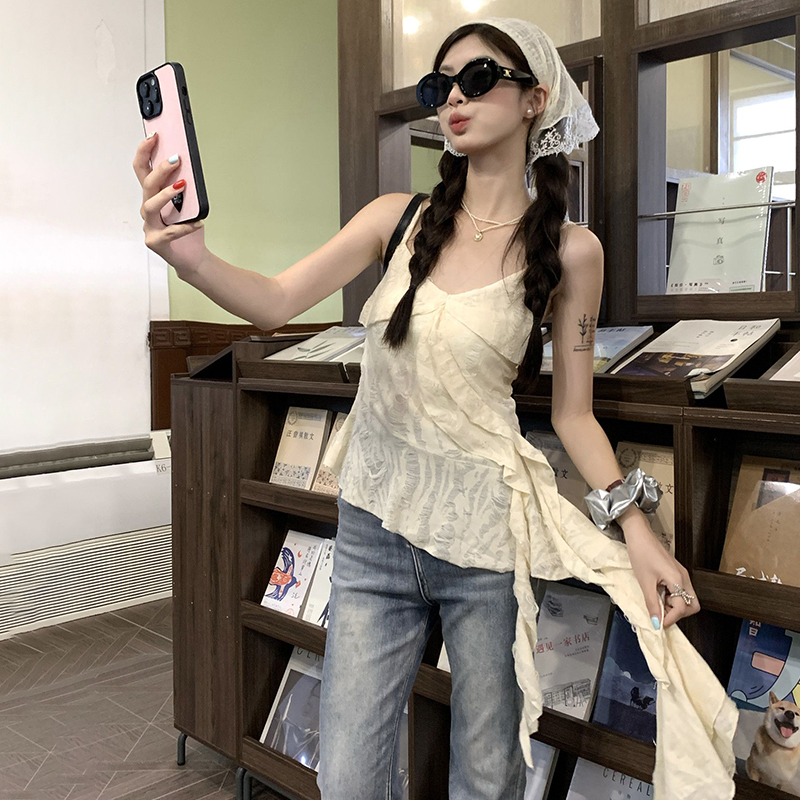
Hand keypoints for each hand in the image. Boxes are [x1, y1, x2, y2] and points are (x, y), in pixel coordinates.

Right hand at [132, 132, 207, 274]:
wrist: (192, 257)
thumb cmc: (187, 229)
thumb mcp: (188, 204)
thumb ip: (185, 187)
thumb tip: (188, 167)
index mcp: (153, 196)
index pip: (142, 169)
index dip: (145, 151)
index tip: (154, 135)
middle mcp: (148, 209)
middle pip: (146, 184)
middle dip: (160, 169)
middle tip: (176, 159)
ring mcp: (150, 226)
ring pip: (151, 206)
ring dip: (166, 194)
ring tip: (182, 186)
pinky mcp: (156, 242)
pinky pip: (169, 232)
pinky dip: (185, 226)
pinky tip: (197, 222)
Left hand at [623, 521, 700, 629]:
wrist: (639, 535)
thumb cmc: (641, 554)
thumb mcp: (644, 582)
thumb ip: (652, 604)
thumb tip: (656, 623)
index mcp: (678, 579)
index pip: (682, 608)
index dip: (671, 619)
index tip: (659, 623)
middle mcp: (684, 577)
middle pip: (693, 604)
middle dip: (679, 613)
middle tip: (661, 610)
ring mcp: (681, 574)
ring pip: (687, 598)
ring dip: (674, 604)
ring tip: (657, 600)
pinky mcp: (676, 572)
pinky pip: (680, 590)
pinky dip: (672, 596)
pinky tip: (658, 592)